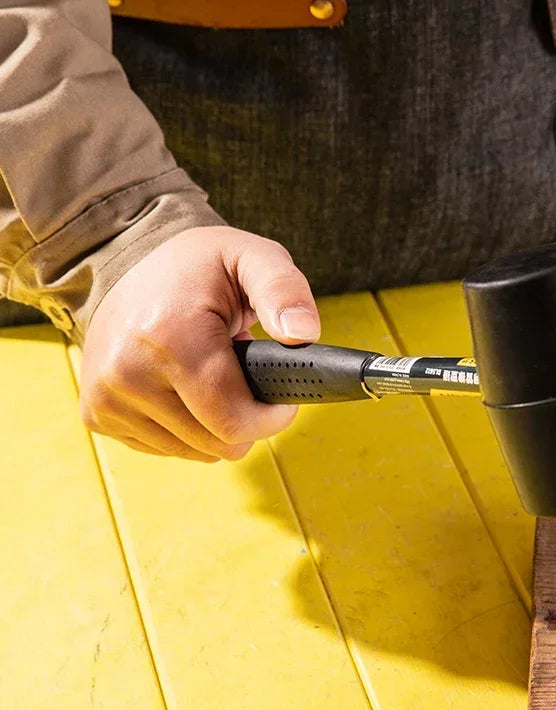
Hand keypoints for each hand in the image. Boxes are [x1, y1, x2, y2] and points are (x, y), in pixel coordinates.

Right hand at [80, 226, 319, 461]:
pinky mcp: (97, 415)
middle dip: (246, 418)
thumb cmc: (199, 266)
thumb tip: (303, 333)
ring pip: (195, 452)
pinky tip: (185, 388)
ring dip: (217, 423)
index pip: (234, 420)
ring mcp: (106, 399)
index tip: (281, 397)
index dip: (271, 417)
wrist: (124, 260)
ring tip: (211, 374)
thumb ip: (285, 290)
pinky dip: (188, 428)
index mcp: (169, 338)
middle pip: (218, 444)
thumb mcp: (252, 257)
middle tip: (245, 377)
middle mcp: (127, 374)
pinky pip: (167, 449)